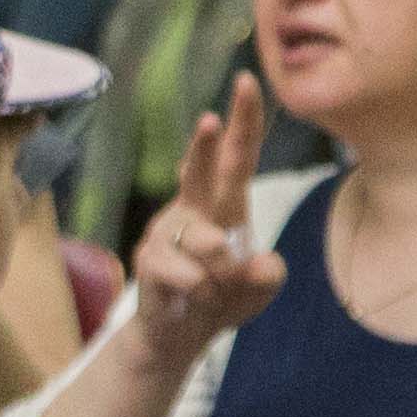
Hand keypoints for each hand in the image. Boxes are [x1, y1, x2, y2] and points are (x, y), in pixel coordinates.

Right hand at [126, 76, 287, 372]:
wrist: (177, 335)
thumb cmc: (221, 298)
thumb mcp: (259, 290)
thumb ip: (268, 276)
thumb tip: (261, 261)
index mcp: (224, 204)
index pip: (236, 156)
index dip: (244, 120)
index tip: (247, 82)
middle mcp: (193, 208)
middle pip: (200, 170)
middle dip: (204, 144)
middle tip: (210, 119)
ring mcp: (166, 231)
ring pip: (208, 242)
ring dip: (222, 273)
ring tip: (214, 291)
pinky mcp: (148, 259)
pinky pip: (190, 274)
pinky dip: (202, 293)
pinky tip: (192, 298)